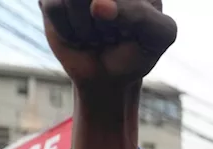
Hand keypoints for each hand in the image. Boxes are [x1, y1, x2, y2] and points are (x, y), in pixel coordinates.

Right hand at [40, 0, 176, 90]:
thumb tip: (97, 4)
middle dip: (105, 24)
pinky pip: (54, 7)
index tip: (132, 31)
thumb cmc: (138, 51)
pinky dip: (68, 31)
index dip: (126, 17)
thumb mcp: (158, 36)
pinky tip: (78, 35)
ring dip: (86, 28)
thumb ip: (141, 15)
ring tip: (96, 34)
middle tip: (112, 33)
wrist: (108, 76)